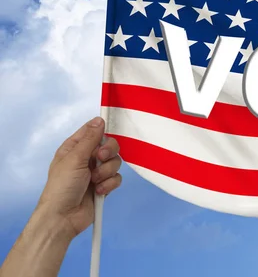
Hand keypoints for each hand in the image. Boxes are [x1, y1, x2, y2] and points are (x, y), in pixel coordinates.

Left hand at [37, 116, 122, 238]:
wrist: (64, 217)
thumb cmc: (62, 186)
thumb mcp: (74, 158)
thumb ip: (90, 139)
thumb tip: (99, 120)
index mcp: (75, 148)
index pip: (93, 131)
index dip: (102, 132)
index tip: (104, 137)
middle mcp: (87, 158)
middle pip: (109, 146)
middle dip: (108, 154)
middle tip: (99, 159)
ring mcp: (96, 172)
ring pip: (115, 162)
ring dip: (107, 172)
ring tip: (95, 181)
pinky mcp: (104, 185)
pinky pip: (117, 178)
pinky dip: (109, 184)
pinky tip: (99, 191)